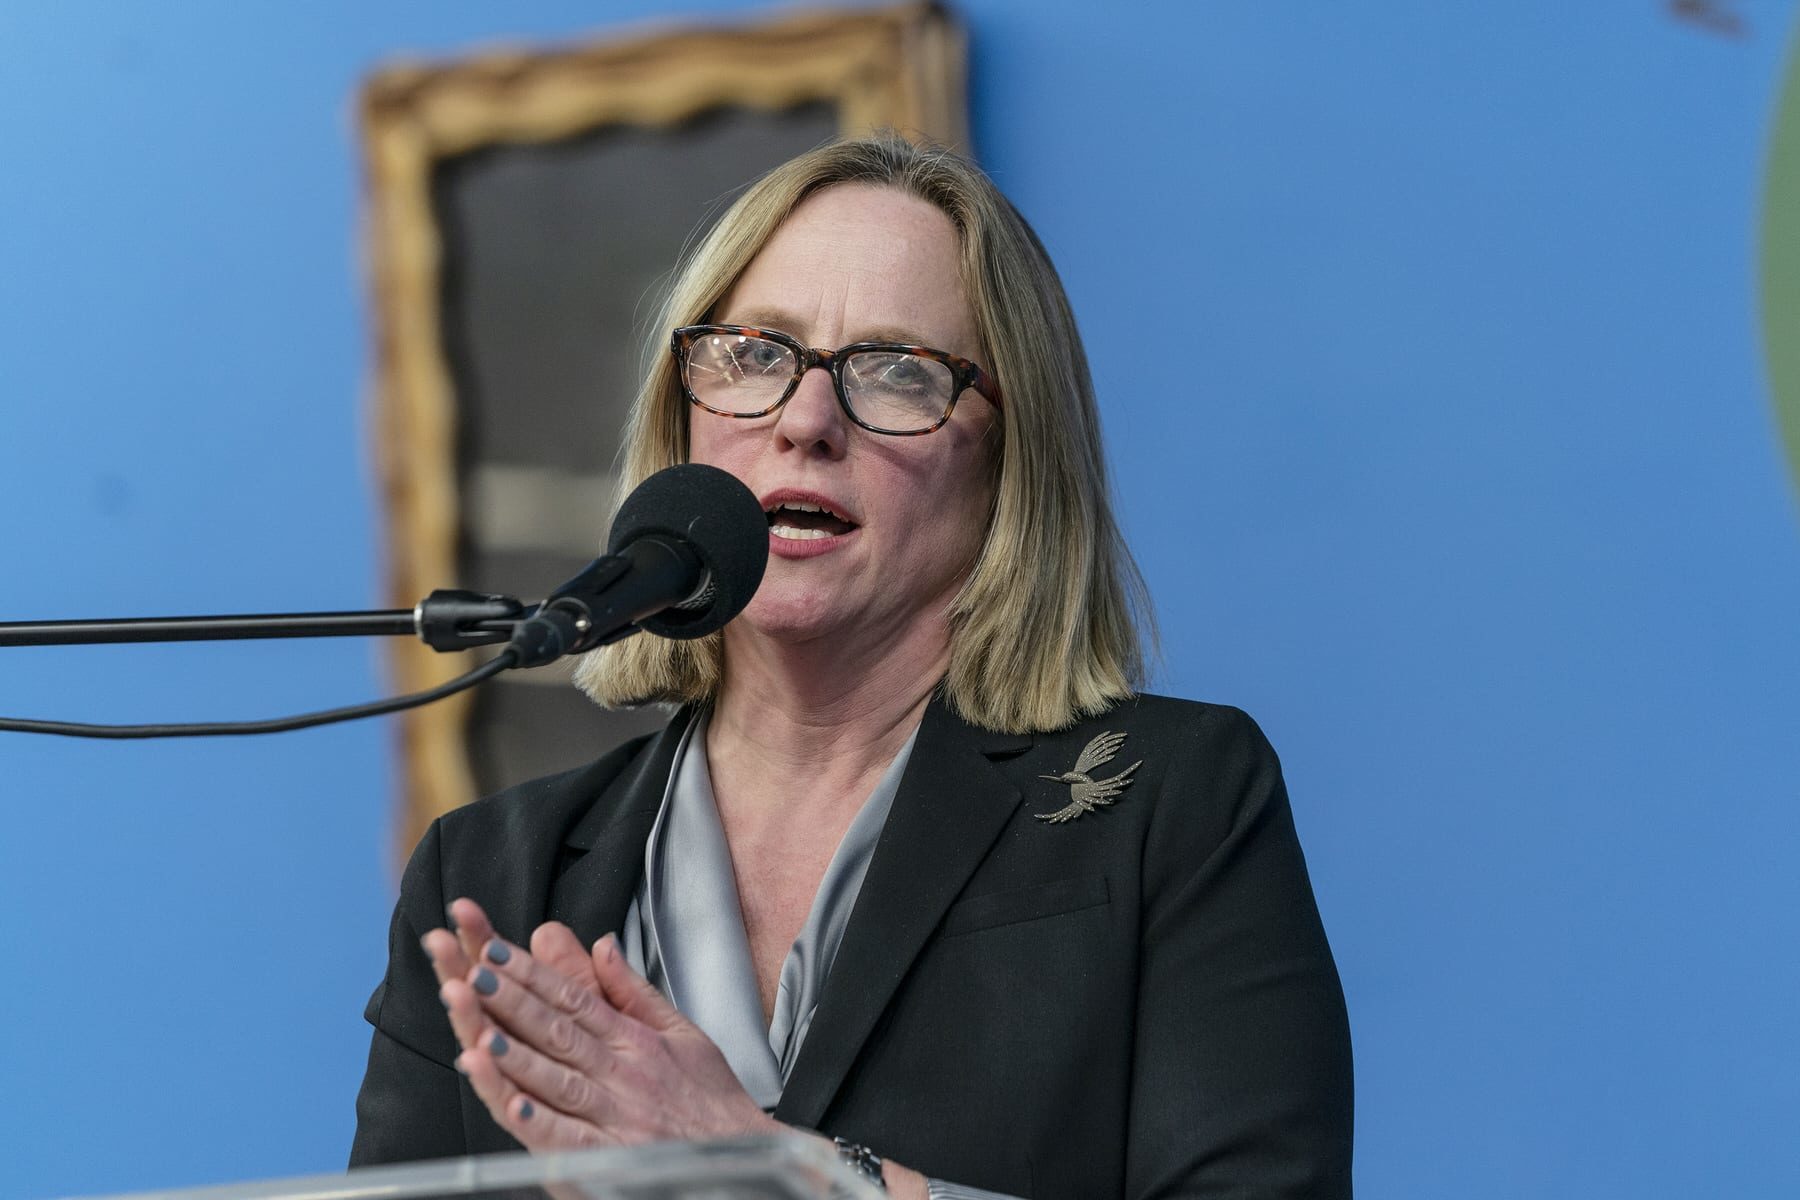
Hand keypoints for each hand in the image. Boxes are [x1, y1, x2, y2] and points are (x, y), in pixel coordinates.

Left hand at [425, 897, 779, 1149]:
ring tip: (478, 1030)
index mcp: (636, 1040)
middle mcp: (624, 1072)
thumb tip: (602, 945)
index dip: (529, 972)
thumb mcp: (682, 1033)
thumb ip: (633, 991)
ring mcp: (618, 1116)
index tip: (492, 949)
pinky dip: (542, 1122)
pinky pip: (572, 1139)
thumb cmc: (712, 1101)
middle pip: (559, 1030)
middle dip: (512, 1000)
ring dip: (516, 1055)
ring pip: (559, 1079)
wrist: (744, 1160)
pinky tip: (512, 1103)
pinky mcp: (613, 1160)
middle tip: (472, 972)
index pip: (573, 998)